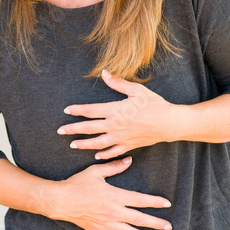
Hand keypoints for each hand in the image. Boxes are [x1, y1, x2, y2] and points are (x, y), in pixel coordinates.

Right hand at [44, 157, 171, 229]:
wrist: (60, 200)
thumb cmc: (77, 183)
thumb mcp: (96, 171)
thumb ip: (114, 166)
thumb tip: (129, 160)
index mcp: (114, 196)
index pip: (140, 200)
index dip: (154, 202)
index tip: (166, 203)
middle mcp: (113, 211)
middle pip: (138, 219)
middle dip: (155, 223)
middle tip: (168, 226)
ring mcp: (106, 223)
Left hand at [59, 70, 180, 159]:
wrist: (169, 123)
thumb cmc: (154, 104)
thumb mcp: (136, 90)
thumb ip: (118, 83)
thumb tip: (105, 73)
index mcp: (115, 110)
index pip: (91, 111)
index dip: (77, 111)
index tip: (67, 111)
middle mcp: (115, 125)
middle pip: (90, 128)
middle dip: (73, 129)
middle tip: (60, 131)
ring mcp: (121, 137)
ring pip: (98, 143)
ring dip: (84, 144)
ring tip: (72, 145)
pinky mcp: (129, 145)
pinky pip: (113, 152)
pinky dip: (104, 154)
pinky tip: (96, 156)